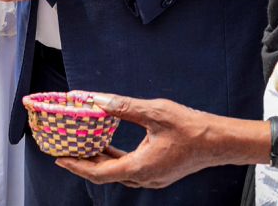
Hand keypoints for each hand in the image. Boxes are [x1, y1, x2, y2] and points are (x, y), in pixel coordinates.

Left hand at [56, 95, 232, 188]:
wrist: (219, 142)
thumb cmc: (190, 127)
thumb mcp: (155, 112)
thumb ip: (124, 107)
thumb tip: (98, 100)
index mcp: (140, 167)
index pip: (100, 172)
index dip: (77, 166)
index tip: (59, 159)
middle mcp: (145, 178)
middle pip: (106, 174)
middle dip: (84, 163)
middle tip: (65, 151)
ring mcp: (153, 177)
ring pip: (118, 172)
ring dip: (100, 161)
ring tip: (83, 146)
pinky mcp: (159, 172)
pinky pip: (130, 169)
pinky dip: (116, 159)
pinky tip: (110, 145)